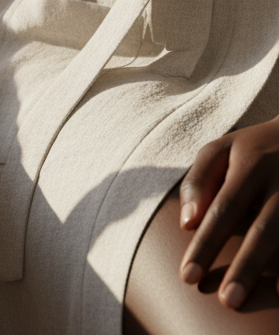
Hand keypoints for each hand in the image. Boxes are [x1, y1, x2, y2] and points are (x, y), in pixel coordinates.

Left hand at [179, 118, 278, 309]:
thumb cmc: (254, 148)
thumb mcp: (222, 150)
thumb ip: (199, 181)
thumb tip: (186, 224)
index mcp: (252, 163)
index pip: (224, 208)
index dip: (207, 243)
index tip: (188, 276)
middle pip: (265, 229)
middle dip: (246, 267)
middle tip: (227, 301)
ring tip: (258, 301)